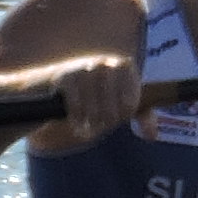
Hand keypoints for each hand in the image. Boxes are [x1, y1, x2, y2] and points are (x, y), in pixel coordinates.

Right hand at [27, 52, 146, 151]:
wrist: (45, 90)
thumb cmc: (89, 97)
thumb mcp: (116, 103)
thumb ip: (140, 115)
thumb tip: (153, 135)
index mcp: (124, 65)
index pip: (131, 103)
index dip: (122, 116)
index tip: (113, 119)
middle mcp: (107, 62)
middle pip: (114, 109)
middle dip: (105, 123)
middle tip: (97, 128)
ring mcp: (85, 67)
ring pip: (95, 110)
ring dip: (90, 125)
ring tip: (87, 129)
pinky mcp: (65, 75)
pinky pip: (76, 108)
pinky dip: (76, 121)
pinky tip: (76, 126)